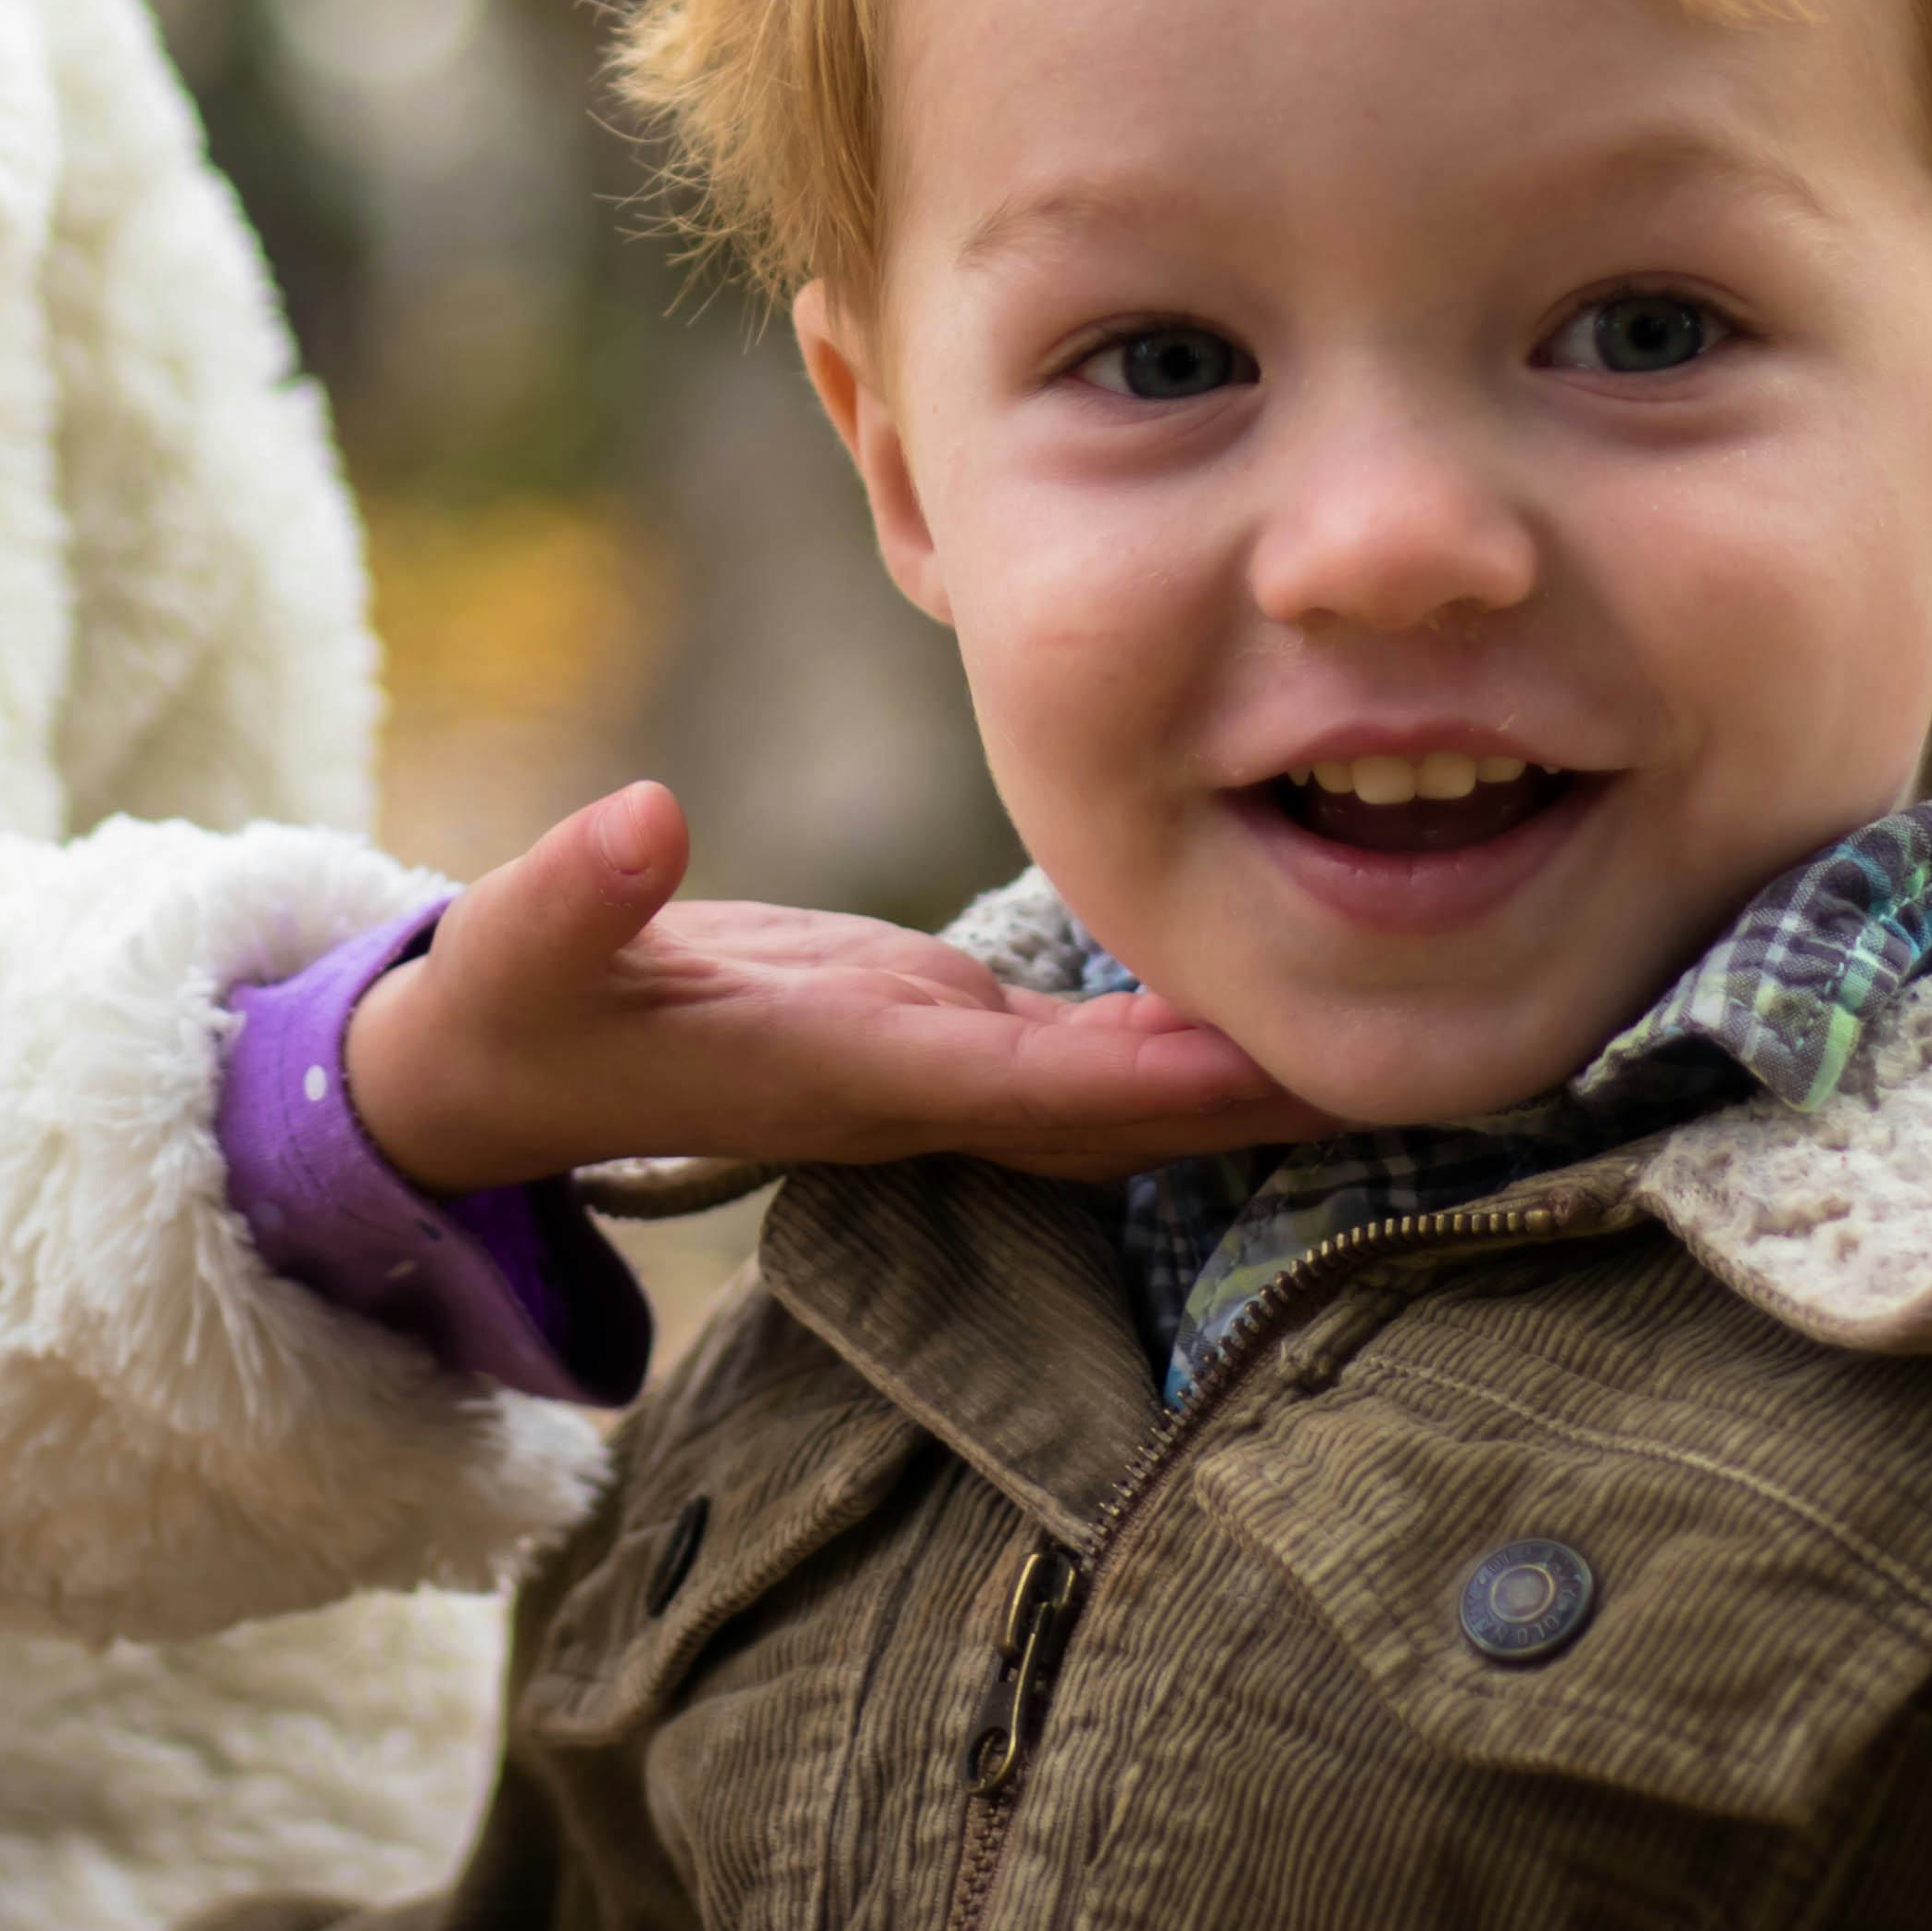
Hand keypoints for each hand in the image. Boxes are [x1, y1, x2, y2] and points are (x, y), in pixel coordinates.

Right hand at [336, 782, 1316, 1196]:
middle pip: (1123, 1114)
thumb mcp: (516, 950)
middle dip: (1260, 1094)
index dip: (1151, 1081)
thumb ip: (570, 892)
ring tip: (1405, 1010)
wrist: (499, 1073)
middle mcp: (915, 1091)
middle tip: (1432, 1048)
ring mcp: (933, 1064)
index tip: (1276, 1051)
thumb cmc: (508, 1013)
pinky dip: (1181, 1025)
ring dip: (1245, 1062)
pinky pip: (1089, 1046)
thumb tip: (636, 816)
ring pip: (1122, 1085)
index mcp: (841, 1074)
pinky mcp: (932, 1023)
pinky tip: (1274, 972)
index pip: (1025, 1091)